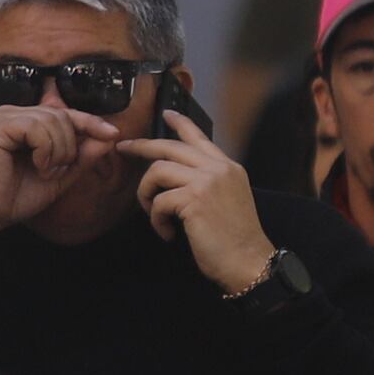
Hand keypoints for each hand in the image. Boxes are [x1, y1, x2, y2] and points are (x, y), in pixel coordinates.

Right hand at [0, 100, 107, 229]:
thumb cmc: (18, 196)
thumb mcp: (60, 176)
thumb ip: (83, 156)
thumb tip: (109, 137)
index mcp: (28, 122)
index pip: (66, 114)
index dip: (91, 122)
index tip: (113, 134)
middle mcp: (15, 114)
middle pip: (63, 115)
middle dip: (70, 146)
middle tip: (56, 170)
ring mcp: (4, 117)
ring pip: (52, 119)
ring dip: (58, 150)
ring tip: (44, 170)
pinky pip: (36, 127)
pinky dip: (45, 149)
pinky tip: (36, 166)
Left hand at [134, 112, 273, 294]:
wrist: (249, 260)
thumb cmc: (236, 239)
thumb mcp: (229, 199)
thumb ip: (209, 182)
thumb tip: (177, 177)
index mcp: (227, 167)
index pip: (200, 137)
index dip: (180, 123)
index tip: (166, 114)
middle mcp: (218, 169)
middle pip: (169, 146)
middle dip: (141, 146)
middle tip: (124, 148)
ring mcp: (206, 182)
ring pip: (157, 171)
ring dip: (146, 193)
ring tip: (153, 213)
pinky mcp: (194, 200)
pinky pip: (158, 201)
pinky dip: (156, 220)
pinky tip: (168, 233)